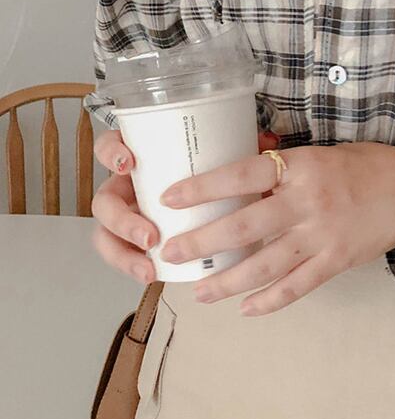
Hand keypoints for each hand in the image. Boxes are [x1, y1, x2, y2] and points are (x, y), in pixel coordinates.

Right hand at [89, 127, 281, 284]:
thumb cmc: (214, 167)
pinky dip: (132, 267)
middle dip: (120, 220)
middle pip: (104, 200)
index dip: (111, 153)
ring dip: (122, 253)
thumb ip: (238, 145)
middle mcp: (127, 185)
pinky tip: (152, 277)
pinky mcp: (136, 239)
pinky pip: (123, 255)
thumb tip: (266, 141)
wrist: (219, 194)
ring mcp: (128, 214)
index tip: (130, 163)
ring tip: (149, 269)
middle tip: (149, 236)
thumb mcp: (222, 152)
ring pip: (107, 234)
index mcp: (140, 157)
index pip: (110, 146)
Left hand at [156, 142, 394, 315]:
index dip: (204, 188)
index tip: (170, 199)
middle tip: (170, 252)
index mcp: (301, 167)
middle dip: (202, 242)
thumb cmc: (364, 165)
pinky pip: (296, 287)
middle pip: (244, 226)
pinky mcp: (336, 262)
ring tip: (200, 292)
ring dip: (227, 281)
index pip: (242, 176)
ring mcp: (322, 236)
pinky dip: (269, 301)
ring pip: (264, 265)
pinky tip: (246, 309)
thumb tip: (238, 178)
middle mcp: (307, 203)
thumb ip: (282, 167)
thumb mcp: (320, 153)